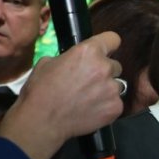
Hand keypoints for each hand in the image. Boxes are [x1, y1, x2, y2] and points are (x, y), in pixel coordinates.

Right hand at [0, 32, 125, 158]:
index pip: (113, 39)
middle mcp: (105, 68)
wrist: (42, 119)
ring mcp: (112, 89)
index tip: (106, 50)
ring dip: (107, 89)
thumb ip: (71, 57)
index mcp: (89, 52)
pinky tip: (91, 109)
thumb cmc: (41, 89)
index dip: (108, 45)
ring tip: (88, 97)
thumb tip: (77, 60)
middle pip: (115, 66)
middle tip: (88, 81)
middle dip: (105, 72)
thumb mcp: (49, 62)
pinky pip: (116, 102)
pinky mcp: (116, 107)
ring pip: (117, 85)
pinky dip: (106, 105)